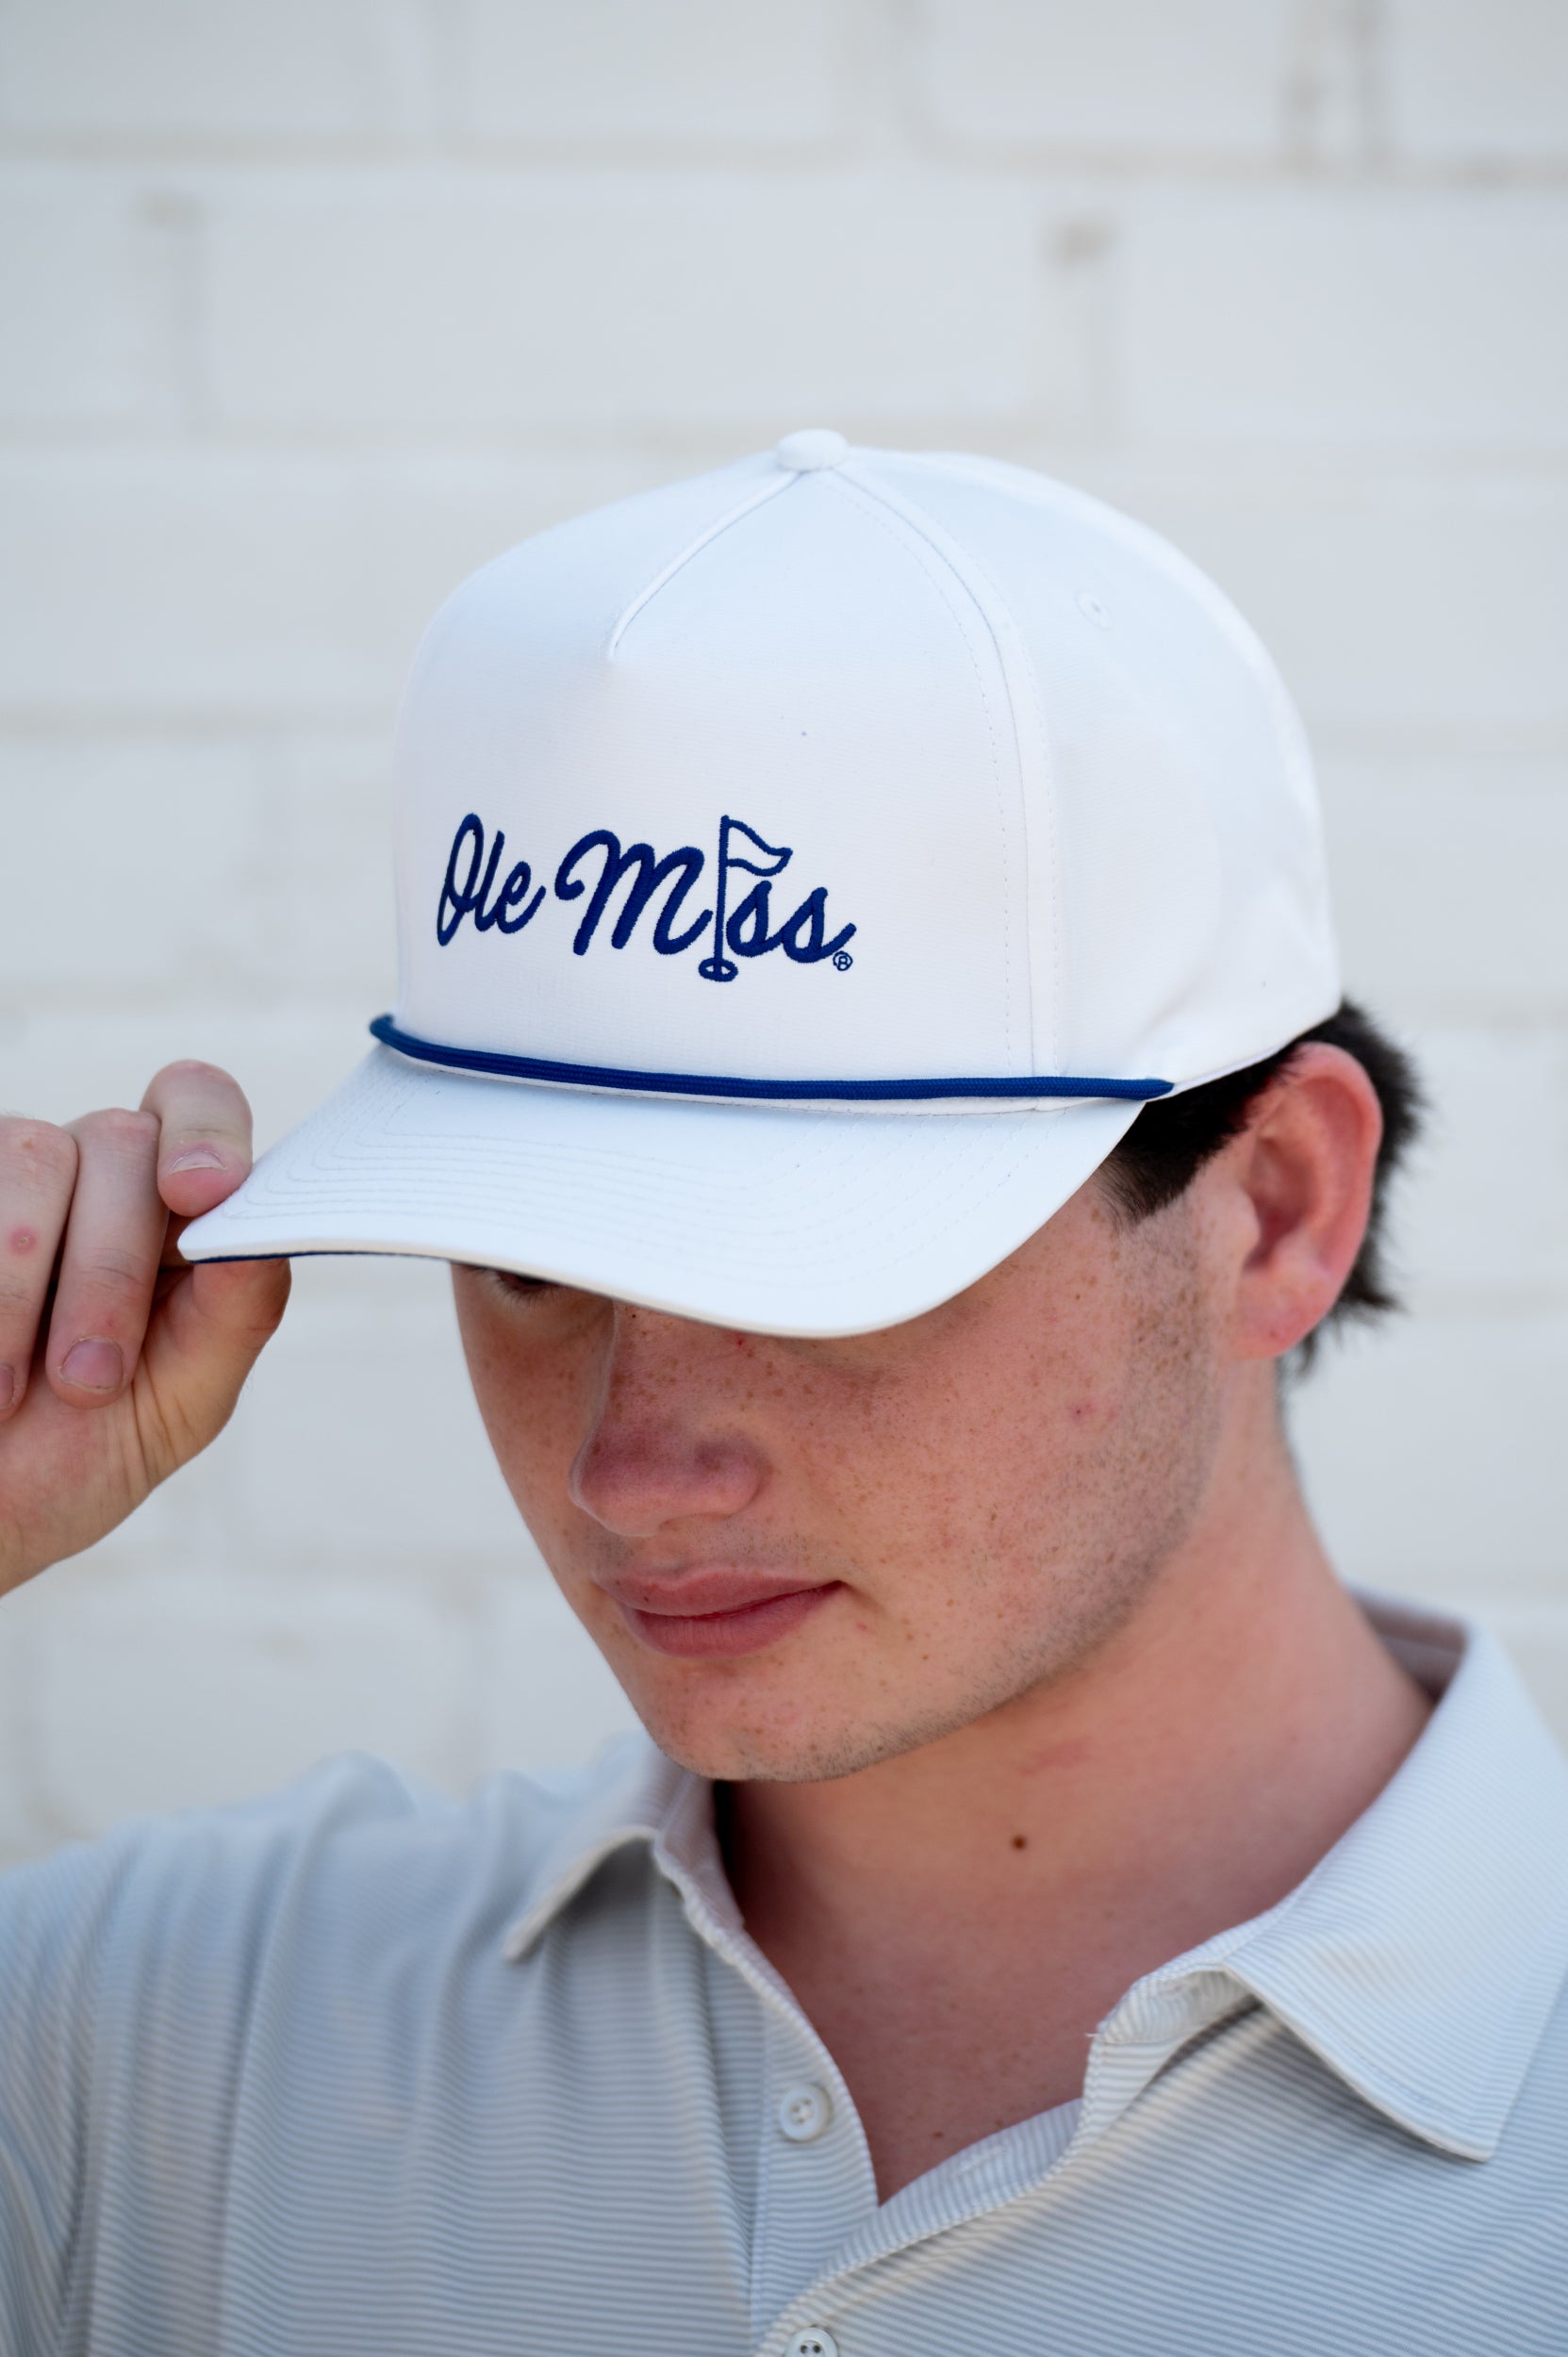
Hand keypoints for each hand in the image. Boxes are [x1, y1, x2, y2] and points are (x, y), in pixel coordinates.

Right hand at [0, 1062, 289, 1595]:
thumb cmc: (75, 1454)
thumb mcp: (177, 1405)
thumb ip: (234, 1317)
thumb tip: (264, 1237)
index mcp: (169, 1208)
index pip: (199, 1105)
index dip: (207, 1130)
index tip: (203, 1192)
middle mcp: (87, 1171)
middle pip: (121, 1140)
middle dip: (112, 1267)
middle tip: (90, 1380)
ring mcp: (5, 1176)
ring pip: (34, 1156)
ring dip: (28, 1287)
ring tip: (11, 1393)